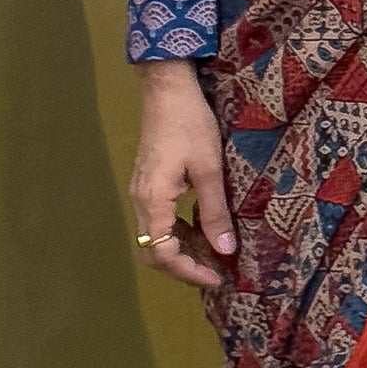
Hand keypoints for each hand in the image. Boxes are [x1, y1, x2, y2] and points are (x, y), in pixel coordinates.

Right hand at [130, 60, 235, 289]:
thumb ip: (215, 212)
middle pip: (153, 252)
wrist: (168, 90)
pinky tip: (203, 229)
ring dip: (183, 250)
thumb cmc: (190, 125)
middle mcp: (141, 201)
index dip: (188, 271)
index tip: (217, 277)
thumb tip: (225, 250)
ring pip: (156, 238)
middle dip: (184, 266)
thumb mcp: (209, 169)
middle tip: (216, 271)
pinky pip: (159, 221)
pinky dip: (179, 233)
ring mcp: (142, 193)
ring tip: (214, 253)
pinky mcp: (149, 184)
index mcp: (152, 201)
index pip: (161, 254)